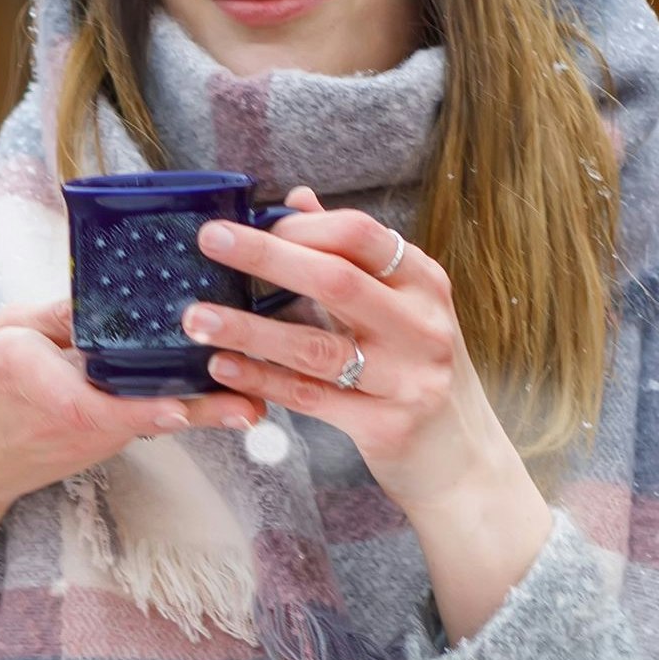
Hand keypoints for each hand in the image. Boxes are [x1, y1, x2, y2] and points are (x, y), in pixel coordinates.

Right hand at [0, 298, 258, 513]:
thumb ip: (57, 314)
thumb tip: (106, 287)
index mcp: (54, 392)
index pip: (120, 405)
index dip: (168, 408)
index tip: (206, 405)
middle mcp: (85, 423)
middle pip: (158, 413)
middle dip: (209, 402)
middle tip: (260, 397)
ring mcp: (95, 440)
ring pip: (158, 418)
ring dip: (202, 405)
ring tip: (254, 393)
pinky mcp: (97, 444)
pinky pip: (144, 420)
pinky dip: (174, 406)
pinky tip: (211, 390)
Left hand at [183, 188, 550, 639]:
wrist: (462, 461)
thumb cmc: (415, 371)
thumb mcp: (399, 308)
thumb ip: (349, 256)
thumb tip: (296, 198)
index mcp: (424, 283)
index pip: (362, 235)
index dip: (301, 226)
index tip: (247, 222)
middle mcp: (423, 325)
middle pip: (336, 280)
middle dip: (266, 257)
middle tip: (209, 240)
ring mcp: (410, 378)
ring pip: (316, 346)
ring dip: (249, 329)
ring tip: (196, 318)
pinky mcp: (388, 425)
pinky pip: (312, 397)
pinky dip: (262, 380)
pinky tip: (222, 367)